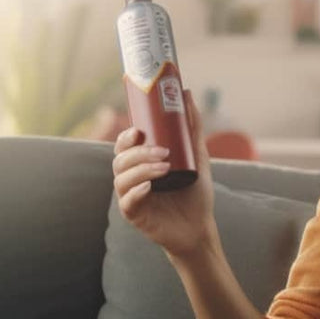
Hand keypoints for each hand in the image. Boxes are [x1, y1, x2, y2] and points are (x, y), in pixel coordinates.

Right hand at [111, 89, 218, 258]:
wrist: (200, 226)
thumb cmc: (195, 191)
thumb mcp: (197, 155)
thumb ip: (192, 126)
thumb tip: (187, 93)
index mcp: (141, 163)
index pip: (124, 145)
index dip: (125, 136)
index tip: (139, 130)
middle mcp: (131, 178)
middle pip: (120, 160)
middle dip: (138, 153)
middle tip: (162, 151)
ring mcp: (130, 196)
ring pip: (122, 179)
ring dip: (141, 170)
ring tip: (165, 168)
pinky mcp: (134, 215)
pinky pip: (126, 202)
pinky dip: (136, 192)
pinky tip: (149, 188)